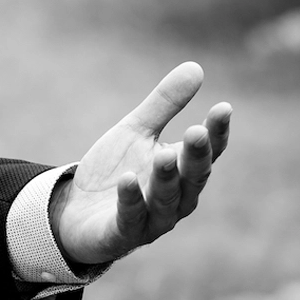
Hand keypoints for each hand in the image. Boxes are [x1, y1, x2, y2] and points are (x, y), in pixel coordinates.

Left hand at [53, 61, 231, 266]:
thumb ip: (164, 105)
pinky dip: (131, 200)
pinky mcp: (123, 233)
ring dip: (167, 178)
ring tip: (164, 155)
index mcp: (181, 172)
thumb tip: (196, 67)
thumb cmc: (115, 171)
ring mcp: (151, 219)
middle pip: (193, 178)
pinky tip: (128, 179)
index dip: (217, 133)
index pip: (206, 152)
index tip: (223, 108)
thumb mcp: (136, 132)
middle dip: (196, 156)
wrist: (75, 212)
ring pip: (167, 200)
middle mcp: (175, 198)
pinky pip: (130, 218)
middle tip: (198, 131)